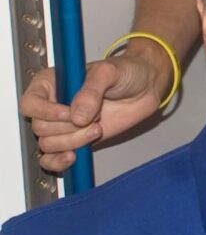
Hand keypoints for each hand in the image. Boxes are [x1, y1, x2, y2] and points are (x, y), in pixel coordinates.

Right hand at [19, 47, 172, 167]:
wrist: (145, 87)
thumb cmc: (126, 72)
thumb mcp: (108, 72)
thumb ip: (91, 91)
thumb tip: (76, 116)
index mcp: (51, 83)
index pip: (30, 103)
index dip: (46, 112)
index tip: (69, 114)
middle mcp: (52, 105)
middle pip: (41, 128)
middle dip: (68, 128)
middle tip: (95, 118)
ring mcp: (62, 125)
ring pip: (48, 144)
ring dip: (73, 141)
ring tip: (97, 129)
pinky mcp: (73, 140)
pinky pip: (51, 159)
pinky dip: (58, 162)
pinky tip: (75, 156)